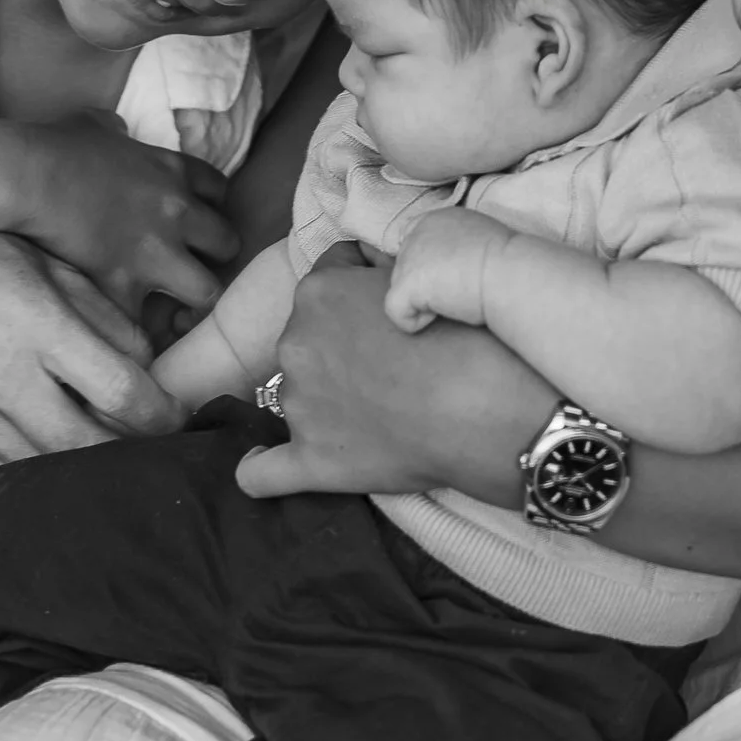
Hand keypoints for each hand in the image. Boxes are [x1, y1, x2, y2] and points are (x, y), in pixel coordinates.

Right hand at [0, 225, 177, 482]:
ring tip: (105, 465)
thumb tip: (147, 367)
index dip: (162, 414)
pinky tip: (45, 466)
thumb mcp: (46, 262)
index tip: (177, 416)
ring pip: (37, 472)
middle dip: (125, 458)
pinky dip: (23, 478)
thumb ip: (102, 315)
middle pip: (83, 447)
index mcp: (36, 324)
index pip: (121, 392)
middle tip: (150, 453)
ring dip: (78, 475)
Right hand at [8, 119, 237, 310]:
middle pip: (227, 244)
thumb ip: (116, 130)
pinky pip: (145, 324)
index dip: (209, 209)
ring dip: (190, 299)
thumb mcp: (96, 124)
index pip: (221, 191)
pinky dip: (138, 333)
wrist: (28, 176)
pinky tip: (130, 334)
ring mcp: (154, 252)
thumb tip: (116, 131)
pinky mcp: (124, 284)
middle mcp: (176, 212)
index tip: (191, 220)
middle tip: (187, 266)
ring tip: (173, 308)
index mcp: (172, 171)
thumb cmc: (56, 145)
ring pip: (207, 291)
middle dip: (211, 258)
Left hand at [237, 245, 555, 503]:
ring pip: (300, 389)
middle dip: (342, 340)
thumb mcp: (418, 272)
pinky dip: (259, 468)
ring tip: (381, 408)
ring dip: (326, 393)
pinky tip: (259, 462)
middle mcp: (295, 343)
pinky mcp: (311, 459)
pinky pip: (262, 471)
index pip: (334, 271)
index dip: (365, 286)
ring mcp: (298, 404)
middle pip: (311, 332)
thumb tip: (369, 269)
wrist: (482, 406)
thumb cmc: (463, 335)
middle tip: (394, 358)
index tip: (394, 305)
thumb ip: (379, 270)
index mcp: (318, 291)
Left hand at [382, 206, 506, 334]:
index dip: (426, 265)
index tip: (449, 277)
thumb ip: (456, 244)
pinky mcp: (406, 283)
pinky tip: (440, 316)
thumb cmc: (508, 263)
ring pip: (400, 290)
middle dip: (425, 286)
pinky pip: (396, 312)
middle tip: (457, 292)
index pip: (412, 241)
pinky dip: (414, 322)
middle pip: (403, 268)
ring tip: (456, 301)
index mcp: (436, 219)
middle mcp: (416, 232)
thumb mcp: (480, 240)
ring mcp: (408, 257)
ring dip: (424, 303)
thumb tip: (449, 266)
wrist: (511, 273)